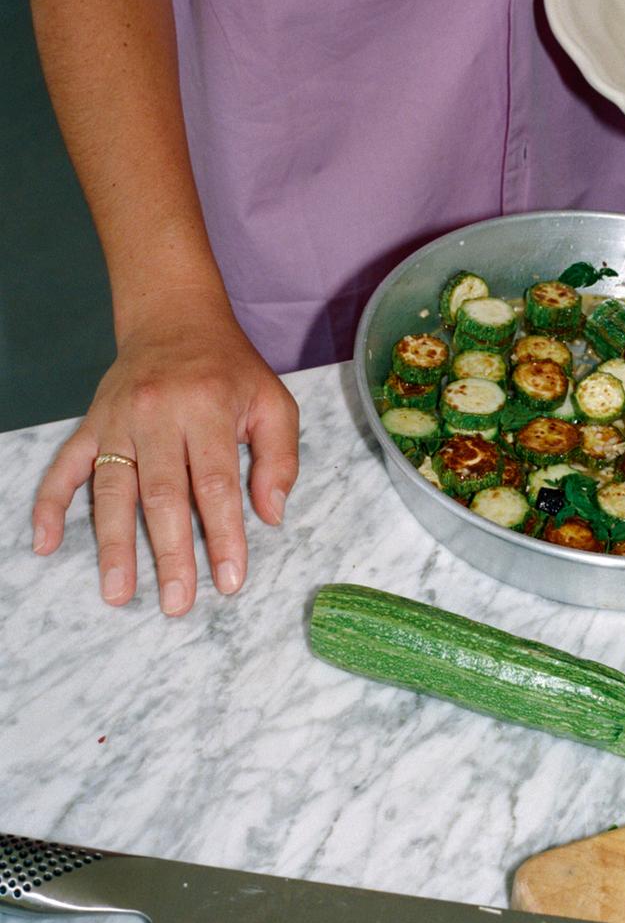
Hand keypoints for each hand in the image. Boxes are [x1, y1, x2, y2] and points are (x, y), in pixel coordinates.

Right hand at [31, 297, 298, 615]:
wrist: (174, 319)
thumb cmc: (230, 370)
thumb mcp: (273, 402)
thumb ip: (280, 458)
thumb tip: (270, 515)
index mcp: (207, 409)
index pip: (215, 483)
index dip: (223, 535)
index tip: (229, 580)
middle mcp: (157, 414)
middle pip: (162, 495)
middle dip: (170, 554)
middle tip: (176, 603)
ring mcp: (117, 420)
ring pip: (113, 489)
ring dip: (114, 544)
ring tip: (117, 593)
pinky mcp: (91, 424)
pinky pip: (64, 467)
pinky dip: (51, 505)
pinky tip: (46, 543)